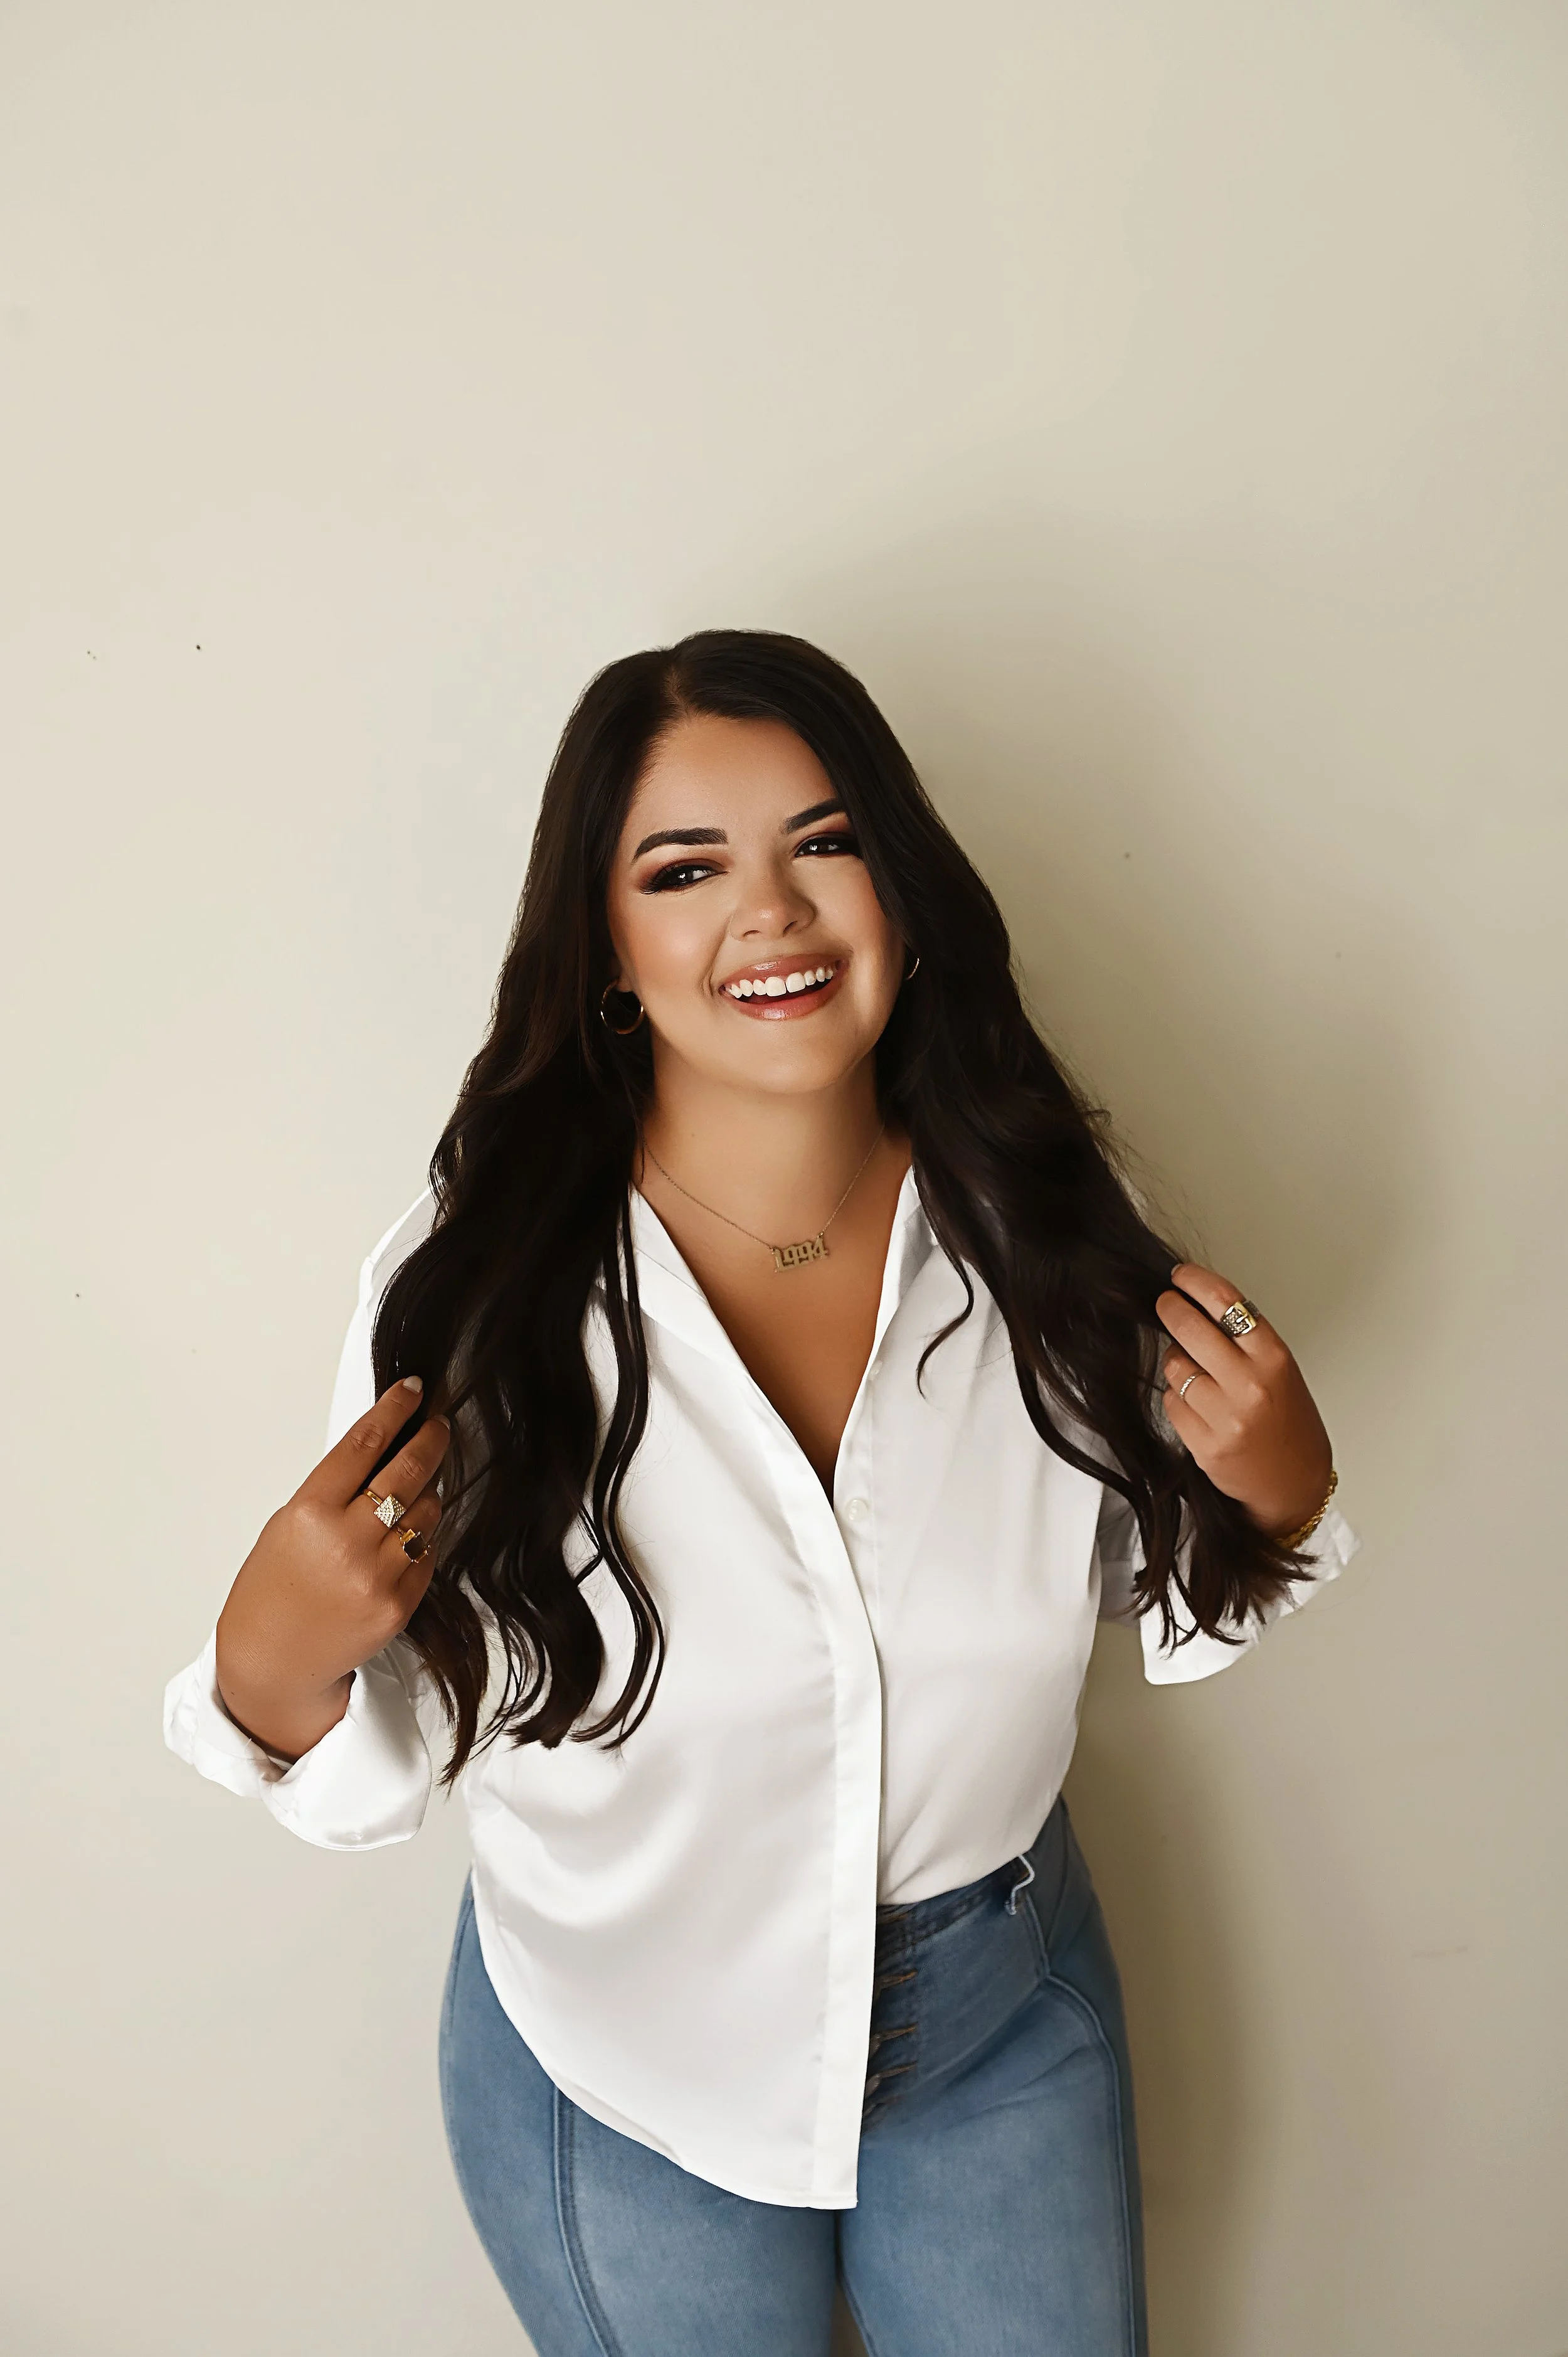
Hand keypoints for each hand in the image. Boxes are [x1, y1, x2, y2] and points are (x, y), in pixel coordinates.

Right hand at [214, 1379, 448, 1760]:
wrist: (273, 1660)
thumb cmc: (273, 1588)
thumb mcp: (288, 1524)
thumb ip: (334, 1489)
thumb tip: (384, 1447)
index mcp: (310, 1513)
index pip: (364, 1443)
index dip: (394, 1409)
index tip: (413, 1390)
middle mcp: (345, 1542)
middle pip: (408, 1470)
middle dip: (430, 1438)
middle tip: (437, 1425)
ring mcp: (376, 1576)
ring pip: (427, 1510)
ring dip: (428, 1491)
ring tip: (414, 1491)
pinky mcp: (399, 1605)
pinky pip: (429, 1552)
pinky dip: (423, 1537)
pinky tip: (408, 1535)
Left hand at [1157, 1266, 1332, 1540]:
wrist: (1294, 1484)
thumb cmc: (1288, 1423)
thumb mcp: (1280, 1371)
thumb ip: (1245, 1340)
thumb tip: (1199, 1303)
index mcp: (1274, 1359)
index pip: (1227, 1302)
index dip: (1195, 1281)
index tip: (1180, 1275)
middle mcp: (1251, 1385)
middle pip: (1189, 1327)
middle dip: (1170, 1309)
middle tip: (1165, 1304)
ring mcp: (1227, 1417)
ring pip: (1174, 1365)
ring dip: (1176, 1361)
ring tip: (1195, 1372)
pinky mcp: (1205, 1445)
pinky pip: (1171, 1402)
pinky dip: (1177, 1399)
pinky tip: (1198, 1406)